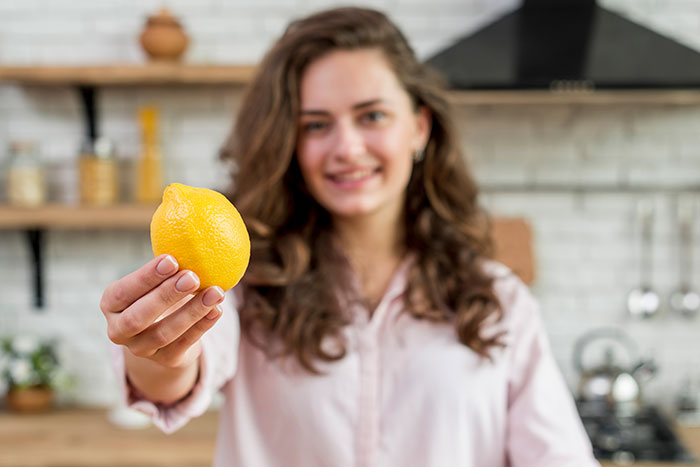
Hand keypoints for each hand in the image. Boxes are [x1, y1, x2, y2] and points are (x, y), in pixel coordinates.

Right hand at [101, 254, 224, 368]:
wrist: (165, 335)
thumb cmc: (159, 294)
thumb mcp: (155, 280)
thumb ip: (166, 261)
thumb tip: (187, 220)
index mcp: (112, 304)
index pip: (123, 292)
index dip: (146, 277)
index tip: (171, 259)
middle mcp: (120, 330)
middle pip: (139, 317)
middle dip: (166, 295)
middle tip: (192, 276)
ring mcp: (141, 349)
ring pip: (165, 332)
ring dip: (192, 311)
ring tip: (215, 291)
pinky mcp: (165, 360)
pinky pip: (185, 344)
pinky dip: (203, 326)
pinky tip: (217, 309)